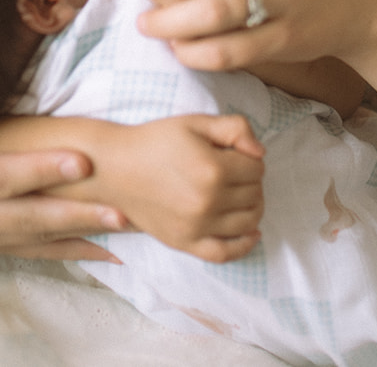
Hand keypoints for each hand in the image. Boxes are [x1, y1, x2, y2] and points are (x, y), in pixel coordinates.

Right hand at [0, 104, 127, 259]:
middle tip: (119, 207)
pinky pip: (35, 252)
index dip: (37, 171)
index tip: (80, 161)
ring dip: (82, 235)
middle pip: (26, 217)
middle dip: (74, 213)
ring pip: (37, 239)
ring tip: (126, 225)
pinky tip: (109, 250)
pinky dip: (71, 252)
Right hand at [96, 115, 265, 262]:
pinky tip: (252, 233)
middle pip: (255, 194)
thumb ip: (235, 128)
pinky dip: (244, 246)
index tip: (235, 154)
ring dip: (252, 207)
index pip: (257, 169)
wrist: (115, 167)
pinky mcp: (185, 243)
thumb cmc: (156, 141)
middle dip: (251, 181)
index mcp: (213, 170)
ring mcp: (196, 227)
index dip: (250, 158)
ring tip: (240, 195)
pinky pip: (225, 254)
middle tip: (235, 171)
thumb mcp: (196, 122)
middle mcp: (207, 202)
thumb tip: (261, 153)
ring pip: (248, 222)